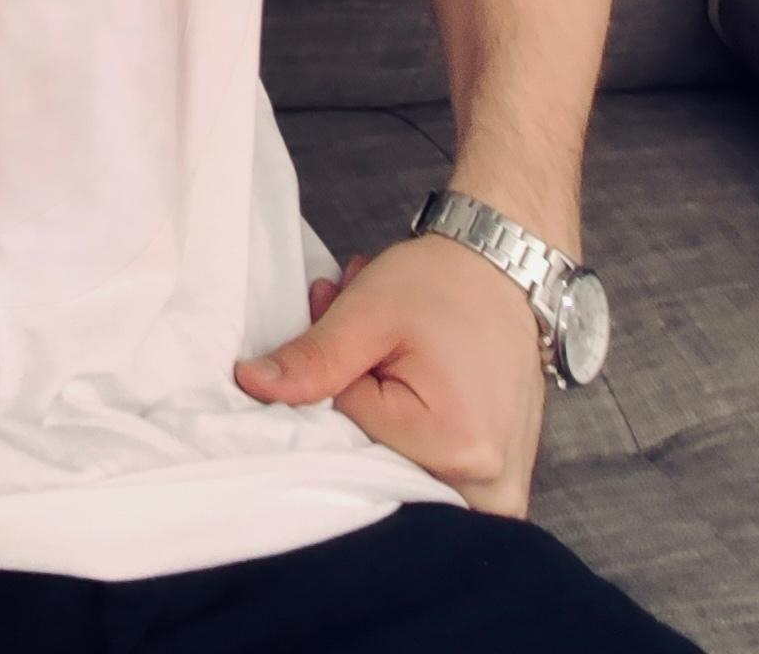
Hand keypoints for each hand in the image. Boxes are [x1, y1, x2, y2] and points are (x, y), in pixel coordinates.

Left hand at [233, 233, 549, 516]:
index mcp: (453, 445)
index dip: (334, 375)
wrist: (505, 269)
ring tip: (393, 355)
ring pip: (402, 467)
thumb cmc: (446, 283)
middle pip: (378, 459)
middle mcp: (485, 482)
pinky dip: (410, 431)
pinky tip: (410, 379)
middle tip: (372, 341)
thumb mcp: (368, 311)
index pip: (348, 429)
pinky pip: (433, 473)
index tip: (344, 331)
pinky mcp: (498, 482)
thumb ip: (313, 358)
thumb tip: (253, 386)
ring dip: (383, 415)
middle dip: (357, 399)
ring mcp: (498, 489)